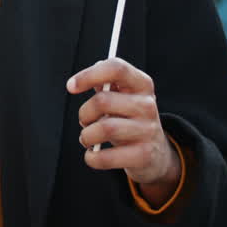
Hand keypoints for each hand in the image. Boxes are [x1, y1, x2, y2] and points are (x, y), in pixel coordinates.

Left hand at [67, 58, 181, 203]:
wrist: (155, 153)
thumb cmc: (129, 119)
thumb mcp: (122, 97)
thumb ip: (104, 83)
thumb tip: (82, 79)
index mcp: (142, 84)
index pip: (116, 68)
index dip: (89, 75)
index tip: (71, 86)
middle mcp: (148, 105)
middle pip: (103, 101)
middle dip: (84, 113)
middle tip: (84, 121)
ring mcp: (148, 130)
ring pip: (104, 128)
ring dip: (87, 136)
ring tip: (87, 139)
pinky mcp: (144, 155)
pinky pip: (107, 156)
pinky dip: (92, 158)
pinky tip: (92, 155)